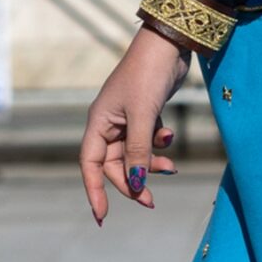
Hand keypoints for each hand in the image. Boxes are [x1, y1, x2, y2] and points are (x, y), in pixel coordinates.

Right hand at [79, 25, 189, 222]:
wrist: (169, 45)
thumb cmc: (148, 76)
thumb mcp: (143, 116)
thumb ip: (139, 152)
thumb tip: (137, 184)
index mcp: (98, 122)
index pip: (90, 165)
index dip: (95, 191)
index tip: (102, 216)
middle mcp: (109, 123)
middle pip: (115, 165)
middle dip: (133, 182)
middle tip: (151, 200)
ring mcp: (127, 118)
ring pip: (134, 154)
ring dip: (150, 164)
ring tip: (171, 168)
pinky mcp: (145, 113)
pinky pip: (147, 140)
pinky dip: (158, 145)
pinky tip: (169, 136)